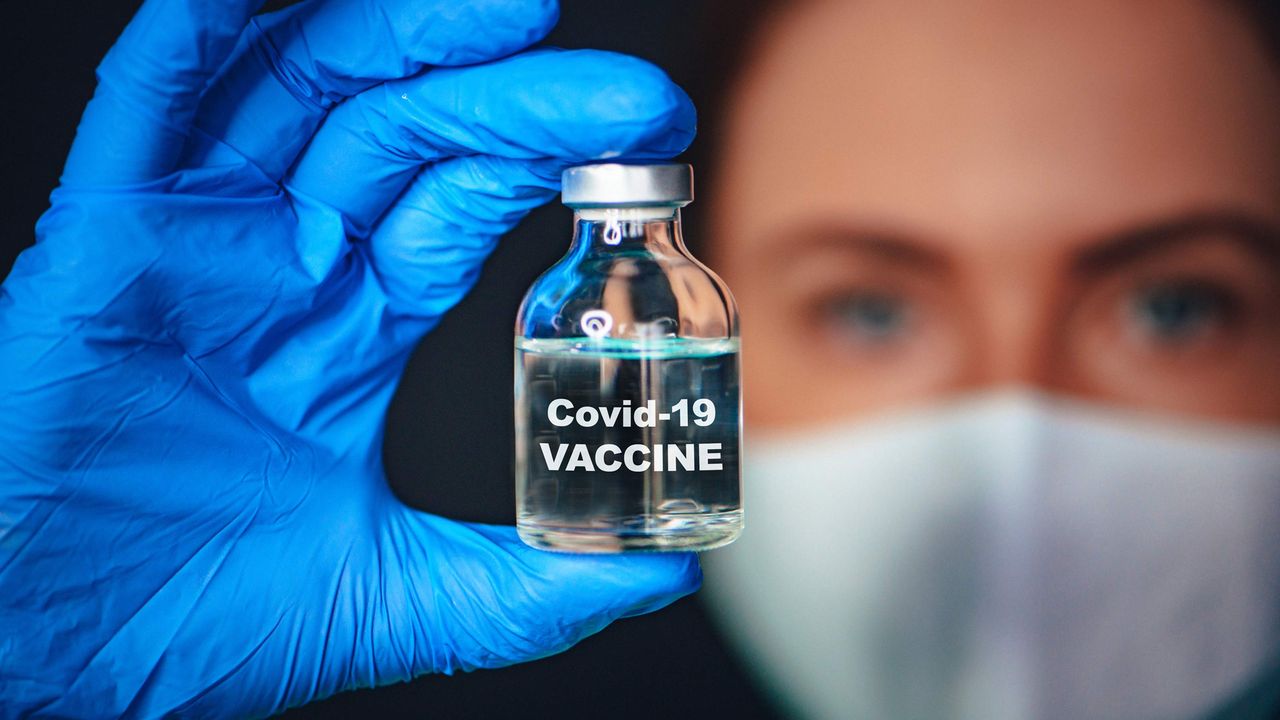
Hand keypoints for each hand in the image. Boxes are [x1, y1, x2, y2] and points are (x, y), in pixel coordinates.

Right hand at [0, 0, 698, 715]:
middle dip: (515, 103)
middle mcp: (281, 266)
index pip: (462, 206)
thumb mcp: (397, 600)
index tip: (647, 140)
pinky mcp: (106, 242)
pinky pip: (150, 108)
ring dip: (399, 40)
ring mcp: (198, 243)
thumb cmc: (194, 623)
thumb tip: (655, 573)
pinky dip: (201, 34)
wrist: (54, 659)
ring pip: (302, 98)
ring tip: (511, 14)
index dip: (547, 161)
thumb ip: (524, 590)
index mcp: (347, 329)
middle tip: (626, 91)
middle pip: (408, 138)